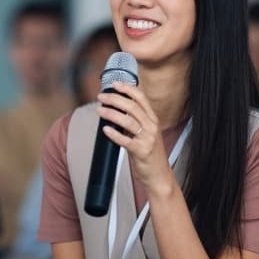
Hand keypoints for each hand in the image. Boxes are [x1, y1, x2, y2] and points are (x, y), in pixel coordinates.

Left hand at [97, 83, 175, 198]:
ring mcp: (147, 139)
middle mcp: (152, 126)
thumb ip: (134, 121)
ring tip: (99, 110)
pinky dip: (114, 134)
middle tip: (101, 97)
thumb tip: (115, 109)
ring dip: (112, 114)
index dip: (128, 89)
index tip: (115, 84)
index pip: (141, 98)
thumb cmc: (149, 153)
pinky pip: (126, 141)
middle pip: (132, 107)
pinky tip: (105, 130)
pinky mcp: (141, 151)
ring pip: (128, 121)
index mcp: (153, 119)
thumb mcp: (145, 133)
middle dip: (115, 99)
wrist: (159, 175)